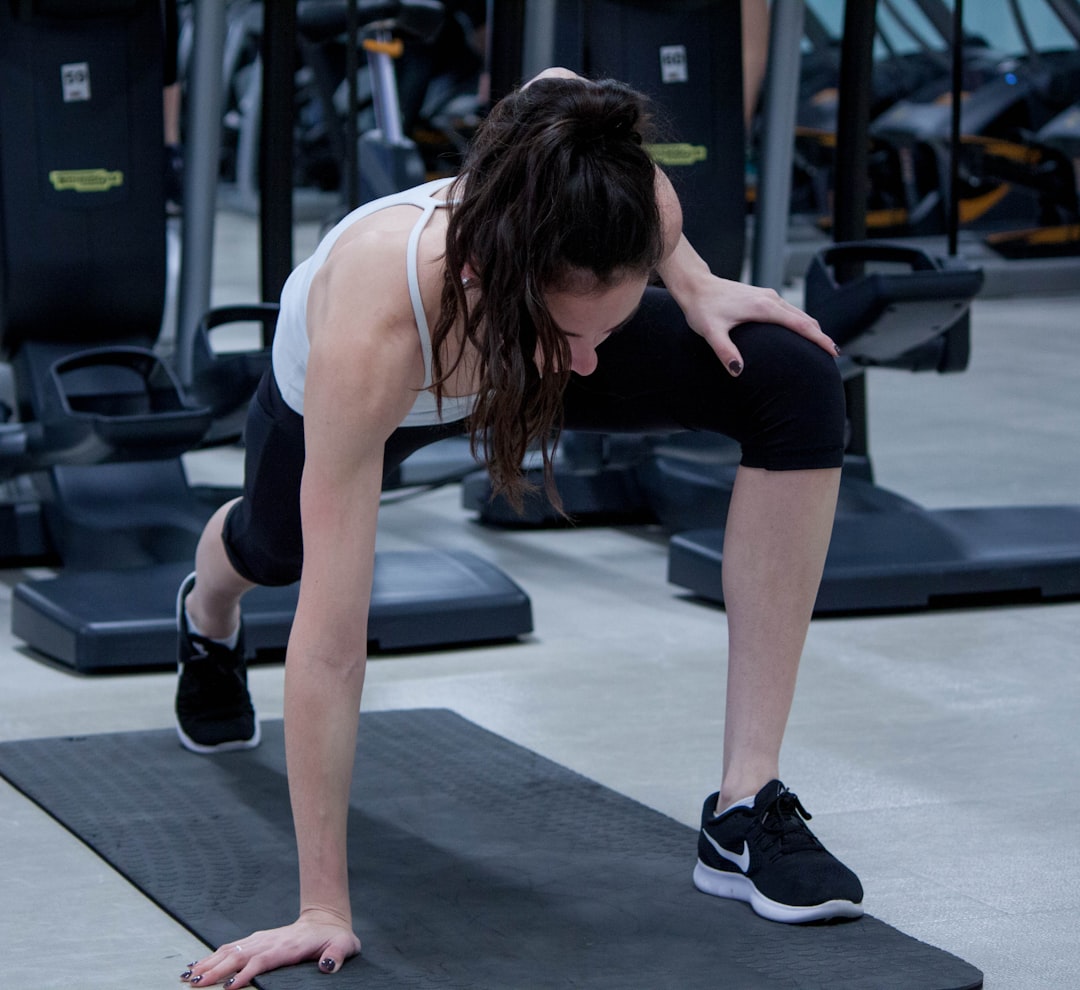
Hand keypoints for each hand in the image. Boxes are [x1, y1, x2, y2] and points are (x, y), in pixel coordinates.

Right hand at [179, 909, 360, 987]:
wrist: (327, 920)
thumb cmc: (335, 937)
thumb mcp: (344, 945)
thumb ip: (337, 955)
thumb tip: (328, 966)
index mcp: (288, 947)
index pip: (262, 961)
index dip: (245, 974)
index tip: (228, 988)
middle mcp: (270, 941)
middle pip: (239, 956)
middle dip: (216, 970)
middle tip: (194, 984)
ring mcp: (262, 939)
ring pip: (231, 951)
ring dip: (209, 963)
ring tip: (188, 976)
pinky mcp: (257, 940)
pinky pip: (232, 948)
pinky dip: (214, 956)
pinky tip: (199, 966)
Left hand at [681, 275, 839, 376]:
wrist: (696, 286)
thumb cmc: (702, 307)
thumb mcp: (711, 332)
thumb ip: (724, 351)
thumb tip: (737, 371)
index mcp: (764, 307)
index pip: (800, 324)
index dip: (819, 339)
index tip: (833, 351)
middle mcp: (770, 299)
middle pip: (805, 319)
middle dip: (820, 336)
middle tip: (833, 356)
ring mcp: (768, 296)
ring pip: (798, 313)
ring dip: (812, 329)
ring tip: (821, 347)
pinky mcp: (763, 297)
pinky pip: (789, 310)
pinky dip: (800, 322)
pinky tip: (800, 332)